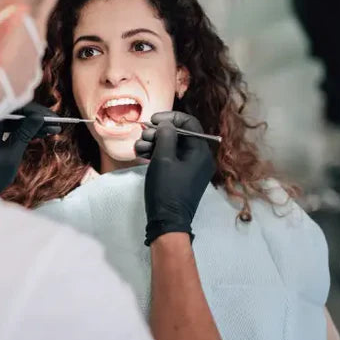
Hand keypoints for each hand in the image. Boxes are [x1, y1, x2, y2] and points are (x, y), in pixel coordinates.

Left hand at [0, 102, 60, 192]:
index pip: (13, 108)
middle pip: (14, 111)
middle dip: (36, 118)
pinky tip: (40, 133)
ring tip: (52, 130)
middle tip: (56, 124)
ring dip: (32, 124)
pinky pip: (9, 126)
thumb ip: (24, 134)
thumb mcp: (11, 157)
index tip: (53, 118)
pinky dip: (24, 130)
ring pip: (14, 119)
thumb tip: (39, 118)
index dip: (36, 111)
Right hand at [135, 112, 215, 245]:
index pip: (190, 123)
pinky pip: (170, 158)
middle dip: (158, 132)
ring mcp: (190, 168)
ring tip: (138, 148)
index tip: (153, 120)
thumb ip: (165, 136)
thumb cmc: (167, 189)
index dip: (171, 118)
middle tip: (143, 136)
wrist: (167, 222)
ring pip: (172, 146)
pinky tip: (140, 154)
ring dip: (154, 143)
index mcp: (201, 151)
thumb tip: (166, 125)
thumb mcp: (163, 159)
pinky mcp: (181, 176)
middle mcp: (199, 158)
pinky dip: (156, 154)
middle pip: (179, 134)